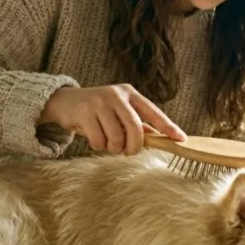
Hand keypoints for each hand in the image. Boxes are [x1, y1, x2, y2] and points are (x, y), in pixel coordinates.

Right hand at [39, 84, 185, 154]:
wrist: (64, 101)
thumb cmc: (97, 109)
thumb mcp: (118, 110)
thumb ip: (136, 122)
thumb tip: (158, 137)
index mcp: (129, 93)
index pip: (153, 111)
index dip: (168, 126)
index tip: (181, 139)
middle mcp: (116, 95)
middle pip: (135, 128)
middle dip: (134, 146)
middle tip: (128, 152)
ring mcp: (100, 102)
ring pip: (116, 137)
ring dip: (113, 147)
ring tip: (107, 142)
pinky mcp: (85, 113)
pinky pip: (99, 141)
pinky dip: (99, 146)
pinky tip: (94, 138)